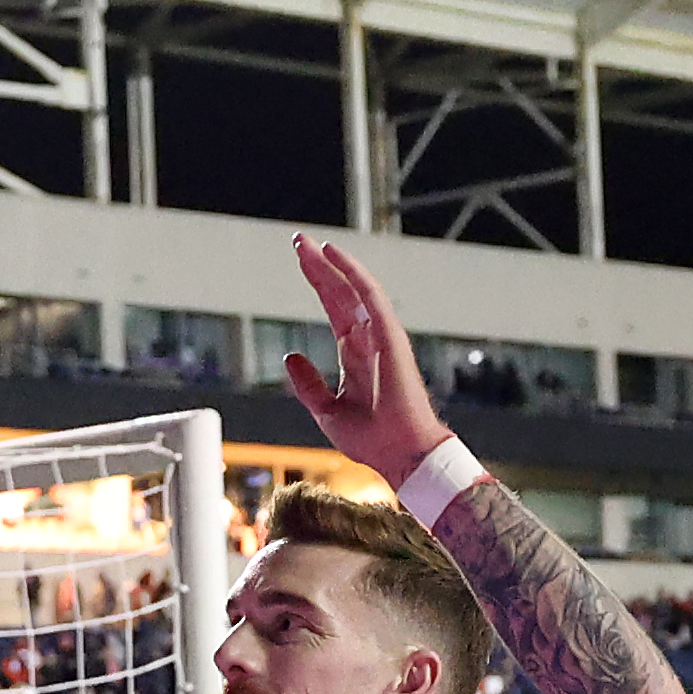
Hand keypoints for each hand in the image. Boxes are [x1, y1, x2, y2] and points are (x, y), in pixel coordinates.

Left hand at [281, 236, 450, 483]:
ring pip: (352, 288)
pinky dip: (353, 273)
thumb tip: (292, 356)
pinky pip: (371, 297)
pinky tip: (334, 255)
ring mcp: (380, 335)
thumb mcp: (326, 410)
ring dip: (330, 264)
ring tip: (306, 243)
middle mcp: (368, 338)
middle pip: (340, 291)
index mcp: (355, 352)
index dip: (318, 281)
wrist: (401, 454)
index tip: (301, 258)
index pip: (334, 306)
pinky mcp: (389, 336)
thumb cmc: (372, 439)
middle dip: (318, 265)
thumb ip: (309, 384)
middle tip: (297, 239)